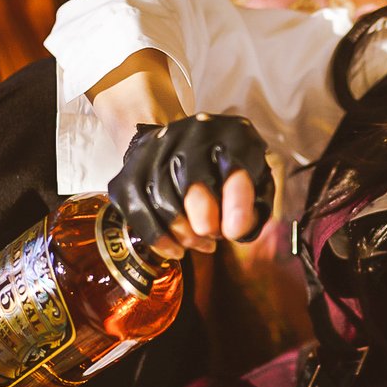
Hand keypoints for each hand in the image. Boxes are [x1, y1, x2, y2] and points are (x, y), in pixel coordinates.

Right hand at [108, 113, 274, 254]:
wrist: (183, 144)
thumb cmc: (227, 170)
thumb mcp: (256, 178)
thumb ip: (256, 203)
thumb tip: (238, 231)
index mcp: (232, 136)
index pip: (234, 167)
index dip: (236, 203)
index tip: (235, 231)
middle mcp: (191, 136)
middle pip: (192, 183)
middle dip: (205, 220)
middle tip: (214, 236)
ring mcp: (155, 152)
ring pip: (164, 202)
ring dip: (185, 234)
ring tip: (202, 244)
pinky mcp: (129, 174)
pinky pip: (139, 214)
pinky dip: (160, 239)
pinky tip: (177, 250)